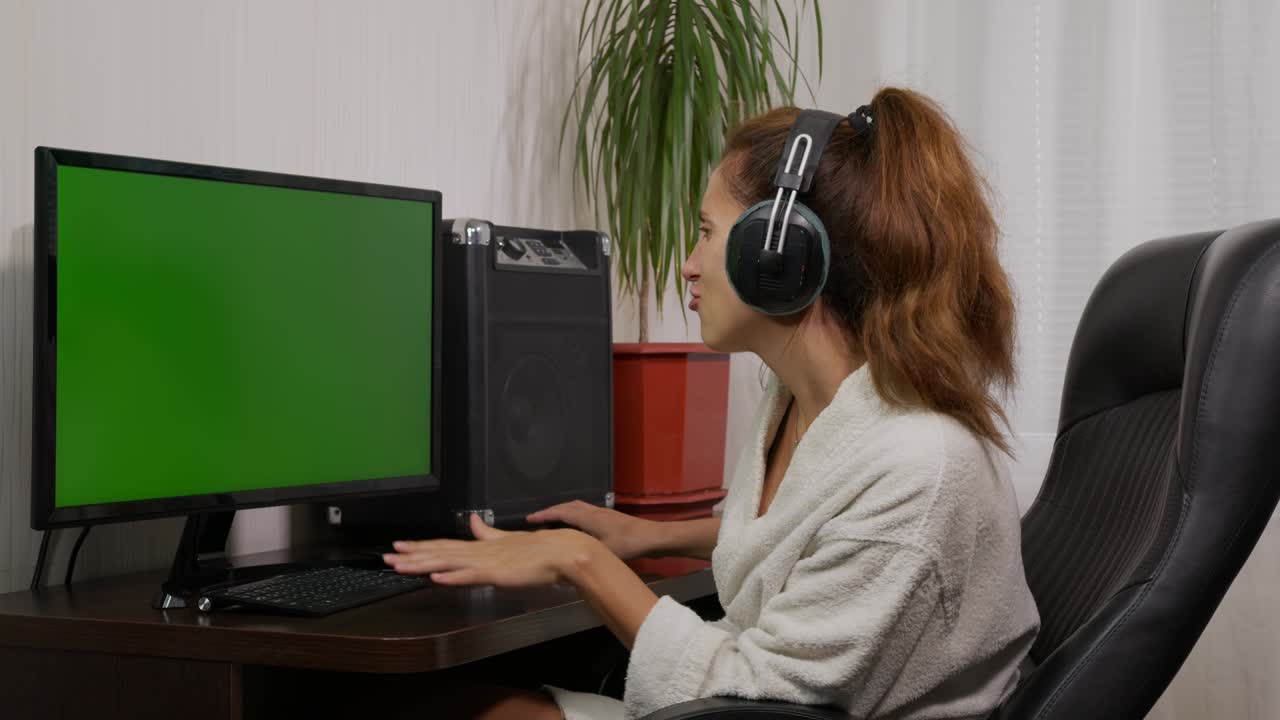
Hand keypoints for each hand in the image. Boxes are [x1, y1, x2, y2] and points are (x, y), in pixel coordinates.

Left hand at [382, 514, 592, 587]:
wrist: (563, 552)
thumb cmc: (540, 550)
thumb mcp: (507, 539)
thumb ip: (487, 533)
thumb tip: (472, 521)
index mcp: (481, 546)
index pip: (444, 546)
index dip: (420, 546)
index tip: (400, 546)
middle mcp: (479, 552)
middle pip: (439, 553)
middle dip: (412, 555)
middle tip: (387, 556)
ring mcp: (486, 562)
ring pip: (447, 563)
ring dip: (422, 564)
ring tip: (400, 565)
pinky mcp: (497, 574)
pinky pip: (470, 576)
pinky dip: (451, 577)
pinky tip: (435, 578)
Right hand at [526, 500, 655, 560]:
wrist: (654, 537)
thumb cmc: (629, 544)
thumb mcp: (603, 551)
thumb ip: (583, 553)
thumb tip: (563, 559)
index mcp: (589, 517)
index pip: (561, 512)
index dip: (544, 515)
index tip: (529, 519)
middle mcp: (594, 511)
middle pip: (568, 506)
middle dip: (551, 511)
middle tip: (538, 519)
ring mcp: (603, 512)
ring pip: (578, 507)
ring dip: (563, 511)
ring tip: (553, 521)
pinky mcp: (610, 518)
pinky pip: (585, 512)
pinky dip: (574, 515)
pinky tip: (576, 527)